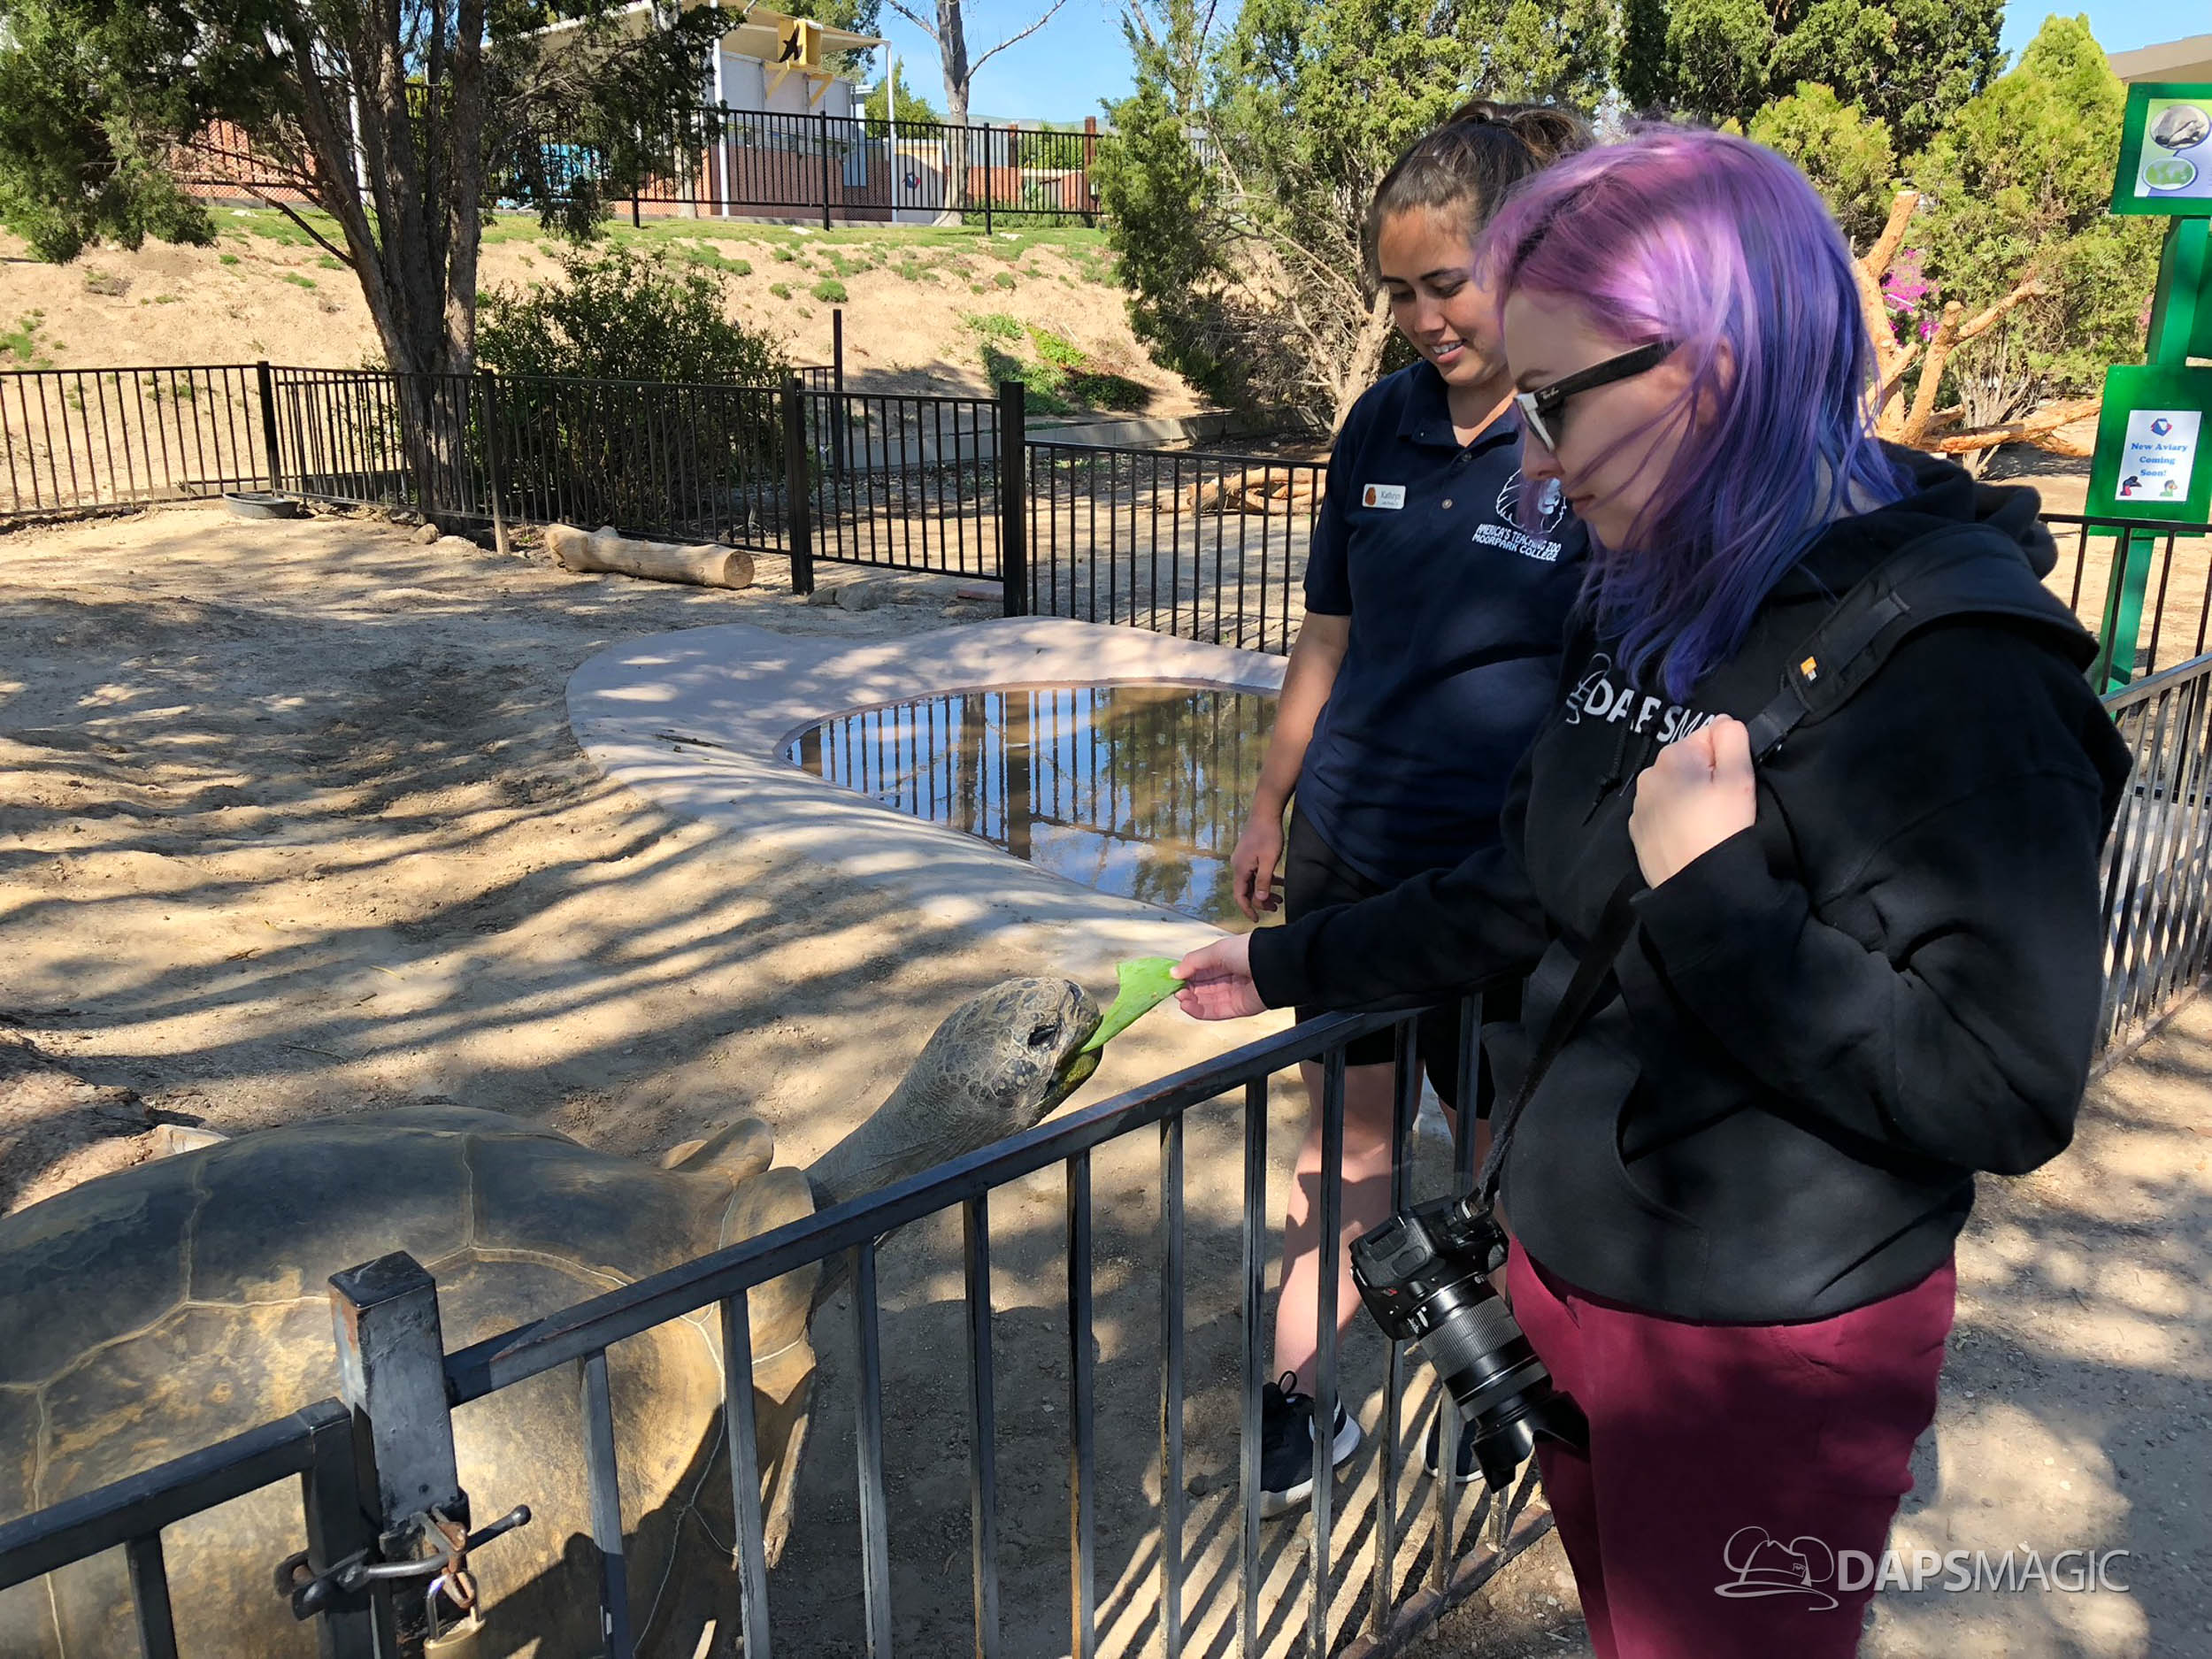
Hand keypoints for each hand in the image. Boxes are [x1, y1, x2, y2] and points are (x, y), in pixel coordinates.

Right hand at [1172, 933, 1265, 1019]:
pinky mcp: (1237, 1008)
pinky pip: (1215, 1012)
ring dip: (1191, 1000)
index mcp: (1224, 960)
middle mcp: (1228, 977)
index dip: (1185, 975)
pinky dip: (1199, 1011)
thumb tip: (1174, 972)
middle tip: (1176, 989)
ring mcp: (1233, 994)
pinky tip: (1188, 1006)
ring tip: (1181, 997)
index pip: (1200, 971)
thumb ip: (1194, 962)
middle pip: (1201, 987)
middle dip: (1187, 988)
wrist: (1274, 966)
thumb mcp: (1216, 950)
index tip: (1173, 978)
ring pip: (1206, 1001)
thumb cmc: (1249, 951)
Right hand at [1229, 810, 1286, 919]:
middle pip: (1246, 890)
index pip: (1240, 896)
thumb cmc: (1268, 834)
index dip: (1247, 909)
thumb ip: (1264, 881)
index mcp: (1240, 869)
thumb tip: (1260, 899)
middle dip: (1260, 901)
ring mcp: (1243, 859)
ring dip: (1265, 891)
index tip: (1256, 919)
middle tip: (1275, 908)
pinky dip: (1266, 879)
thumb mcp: (1269, 860)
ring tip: (1280, 899)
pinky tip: (1280, 882)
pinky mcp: (1249, 854)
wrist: (1265, 812)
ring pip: (1252, 881)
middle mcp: (1238, 865)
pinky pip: (1256, 872)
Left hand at [1628, 715, 1757, 886]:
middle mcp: (1649, 773)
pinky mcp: (1637, 829)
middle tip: (1722, 806)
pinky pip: (1662, 811)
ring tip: (1705, 824)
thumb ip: (1733, 740)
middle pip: (1690, 761)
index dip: (1728, 758)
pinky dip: (1674, 817)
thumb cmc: (1722, 828)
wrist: (1697, 885)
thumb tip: (1723, 721)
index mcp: (1674, 755)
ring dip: (1690, 796)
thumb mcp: (1739, 779)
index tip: (1732, 785)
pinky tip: (1687, 836)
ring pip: (1674, 786)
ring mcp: (1639, 803)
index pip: (1710, 737)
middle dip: (1707, 776)